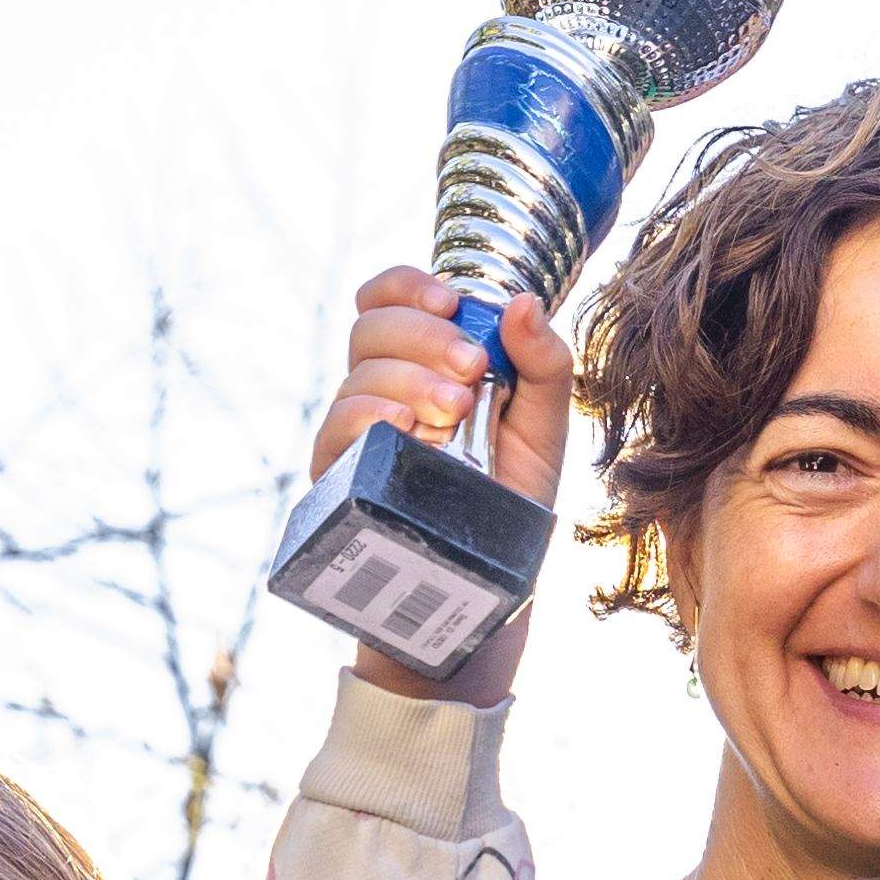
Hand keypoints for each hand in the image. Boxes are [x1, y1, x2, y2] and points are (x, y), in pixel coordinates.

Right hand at [304, 270, 567, 699]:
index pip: (390, 300)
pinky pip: (336, 431)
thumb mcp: (543, 432)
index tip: (449, 301)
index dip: (408, 286)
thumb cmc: (508, 507)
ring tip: (453, 410)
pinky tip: (402, 426)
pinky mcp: (338, 481)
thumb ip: (544, 365)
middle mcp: (382, 391)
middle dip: (423, 336)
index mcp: (425, 365)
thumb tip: (521, 300)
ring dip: (407, 377)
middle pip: (371, 328)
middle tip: (471, 368)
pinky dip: (368, 416)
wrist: (484, 594)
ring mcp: (356, 436)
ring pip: (356, 375)